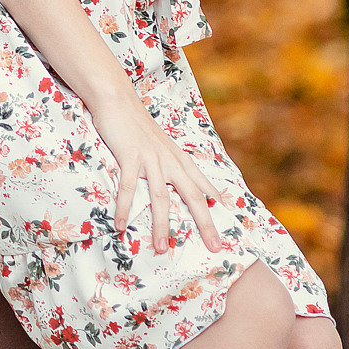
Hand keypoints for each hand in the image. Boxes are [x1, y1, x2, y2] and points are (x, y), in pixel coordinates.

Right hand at [90, 89, 223, 253]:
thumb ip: (171, 164)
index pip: (204, 187)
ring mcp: (150, 159)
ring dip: (162, 225)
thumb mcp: (161, 145)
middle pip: (192, 196)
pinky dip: (124, 208)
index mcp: (179, 159)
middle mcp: (170, 161)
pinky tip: (120, 225)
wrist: (118, 100)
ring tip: (162, 248)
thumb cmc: (138, 126)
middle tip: (214, 246)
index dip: (218, 207)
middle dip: (205, 223)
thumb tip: (178, 184)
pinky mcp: (129, 156)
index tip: (231, 226)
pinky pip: (127, 187)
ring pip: (160, 197)